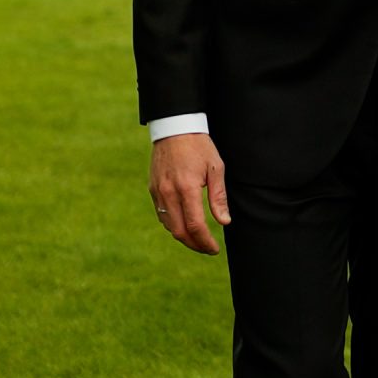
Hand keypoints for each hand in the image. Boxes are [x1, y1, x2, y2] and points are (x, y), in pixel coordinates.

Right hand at [150, 132, 230, 253]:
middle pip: (179, 231)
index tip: (215, 249)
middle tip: (208, 249)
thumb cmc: (199, 146)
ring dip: (183, 237)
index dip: (205, 242)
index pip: (195, 225)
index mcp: (187, 188)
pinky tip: (184, 225)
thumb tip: (224, 222)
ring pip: (168, 225)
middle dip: (194, 245)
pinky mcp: (152, 189)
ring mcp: (158, 192)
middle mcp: (169, 193)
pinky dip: (173, 225)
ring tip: (198, 239)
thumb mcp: (215, 168)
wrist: (175, 128)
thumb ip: (218, 197)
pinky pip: (161, 215)